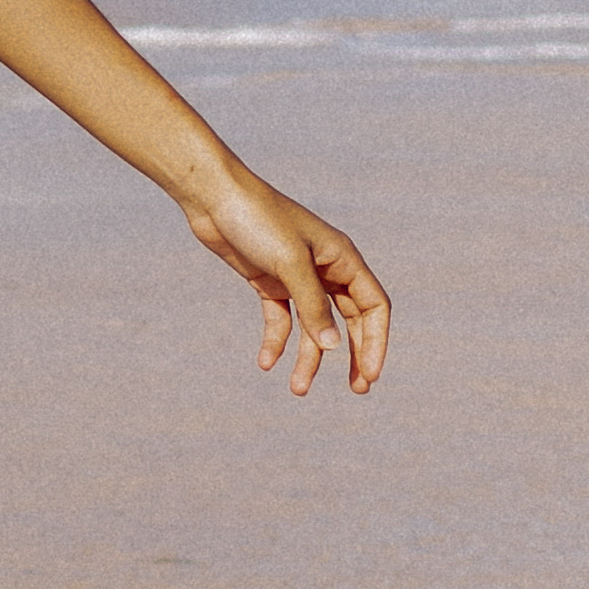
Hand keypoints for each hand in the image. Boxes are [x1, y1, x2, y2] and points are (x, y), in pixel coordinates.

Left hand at [188, 152, 387, 397]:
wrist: (213, 197)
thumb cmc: (258, 221)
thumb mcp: (290, 265)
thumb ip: (314, 306)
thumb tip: (333, 348)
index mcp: (342, 258)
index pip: (373, 306)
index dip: (375, 341)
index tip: (368, 375)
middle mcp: (325, 268)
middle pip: (349, 320)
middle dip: (352, 354)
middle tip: (355, 390)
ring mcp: (296, 277)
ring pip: (313, 326)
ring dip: (309, 357)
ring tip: (297, 389)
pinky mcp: (269, 281)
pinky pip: (281, 319)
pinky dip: (277, 341)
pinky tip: (266, 362)